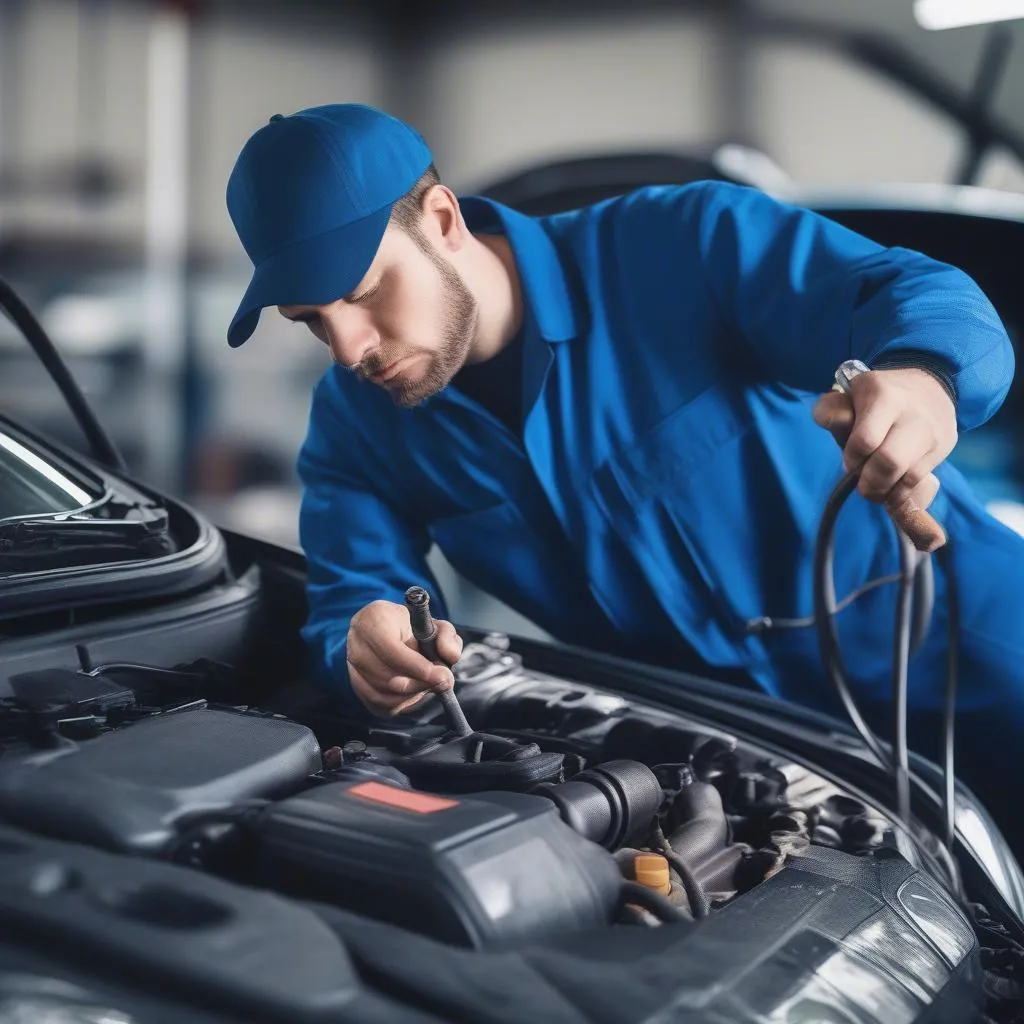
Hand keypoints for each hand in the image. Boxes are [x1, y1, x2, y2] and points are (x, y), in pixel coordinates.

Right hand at [346, 599, 462, 715]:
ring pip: (380, 692)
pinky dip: (398, 703)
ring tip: (428, 685)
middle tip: (440, 683)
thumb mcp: (436, 625)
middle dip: (417, 685)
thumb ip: (447, 637)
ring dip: (410, 695)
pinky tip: (414, 694)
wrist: (392, 631)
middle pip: (385, 675)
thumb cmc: (415, 628)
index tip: (441, 676)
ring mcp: (351, 661)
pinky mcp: (355, 681)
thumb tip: (450, 656)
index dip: (417, 667)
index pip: (391, 650)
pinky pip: (375, 702)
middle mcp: (357, 638)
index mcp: (375, 616)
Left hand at [812, 366, 956, 516]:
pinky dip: (903, 494)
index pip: (866, 440)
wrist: (929, 386)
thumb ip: (830, 410)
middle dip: (870, 482)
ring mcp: (932, 433)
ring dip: (887, 492)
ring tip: (876, 490)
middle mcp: (913, 414)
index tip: (850, 461)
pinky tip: (892, 491)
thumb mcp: (848, 394)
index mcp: (884, 397)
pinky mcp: (943, 449)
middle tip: (862, 485)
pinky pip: (922, 483)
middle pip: (890, 462)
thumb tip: (837, 427)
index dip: (853, 459)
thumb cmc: (876, 396)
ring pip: (909, 477)